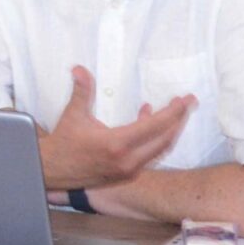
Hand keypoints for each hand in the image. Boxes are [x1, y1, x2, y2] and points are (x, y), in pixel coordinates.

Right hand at [38, 65, 192, 190]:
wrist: (54, 172)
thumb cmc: (64, 143)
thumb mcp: (73, 115)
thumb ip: (82, 91)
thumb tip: (79, 69)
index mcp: (117, 144)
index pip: (155, 126)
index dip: (172, 112)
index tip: (184, 100)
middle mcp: (128, 161)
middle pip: (165, 139)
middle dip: (179, 120)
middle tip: (189, 103)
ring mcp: (129, 171)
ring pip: (160, 149)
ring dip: (170, 131)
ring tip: (177, 113)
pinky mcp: (127, 175)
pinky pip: (149, 155)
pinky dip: (155, 140)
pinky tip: (148, 121)